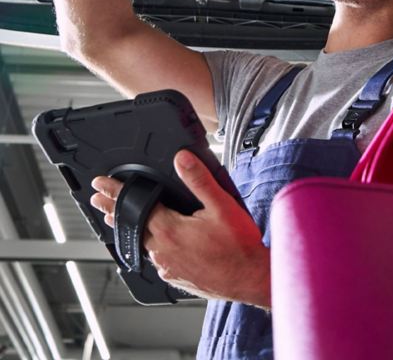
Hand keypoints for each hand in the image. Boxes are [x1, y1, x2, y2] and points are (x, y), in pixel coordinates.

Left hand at [90, 150, 269, 306]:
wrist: (249, 278)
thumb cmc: (238, 245)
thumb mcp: (221, 205)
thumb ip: (199, 180)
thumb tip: (182, 159)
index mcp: (170, 230)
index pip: (136, 206)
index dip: (117, 192)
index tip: (101, 185)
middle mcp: (162, 250)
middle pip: (132, 226)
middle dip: (115, 210)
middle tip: (99, 201)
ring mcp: (167, 266)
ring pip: (141, 243)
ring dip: (129, 228)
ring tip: (118, 219)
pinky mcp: (174, 276)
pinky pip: (153, 257)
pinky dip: (146, 245)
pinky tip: (151, 243)